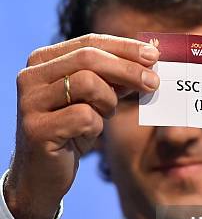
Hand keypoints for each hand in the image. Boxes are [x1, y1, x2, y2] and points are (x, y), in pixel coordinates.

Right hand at [5, 34, 159, 218]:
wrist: (42, 176)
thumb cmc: (71, 133)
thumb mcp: (94, 100)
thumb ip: (113, 79)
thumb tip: (148, 62)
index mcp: (43, 61)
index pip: (89, 42)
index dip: (124, 47)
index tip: (154, 55)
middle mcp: (31, 76)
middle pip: (89, 58)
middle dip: (128, 69)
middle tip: (153, 82)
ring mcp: (30, 102)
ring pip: (87, 84)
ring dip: (108, 102)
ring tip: (104, 115)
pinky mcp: (36, 129)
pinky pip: (84, 117)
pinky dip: (95, 127)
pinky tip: (86, 136)